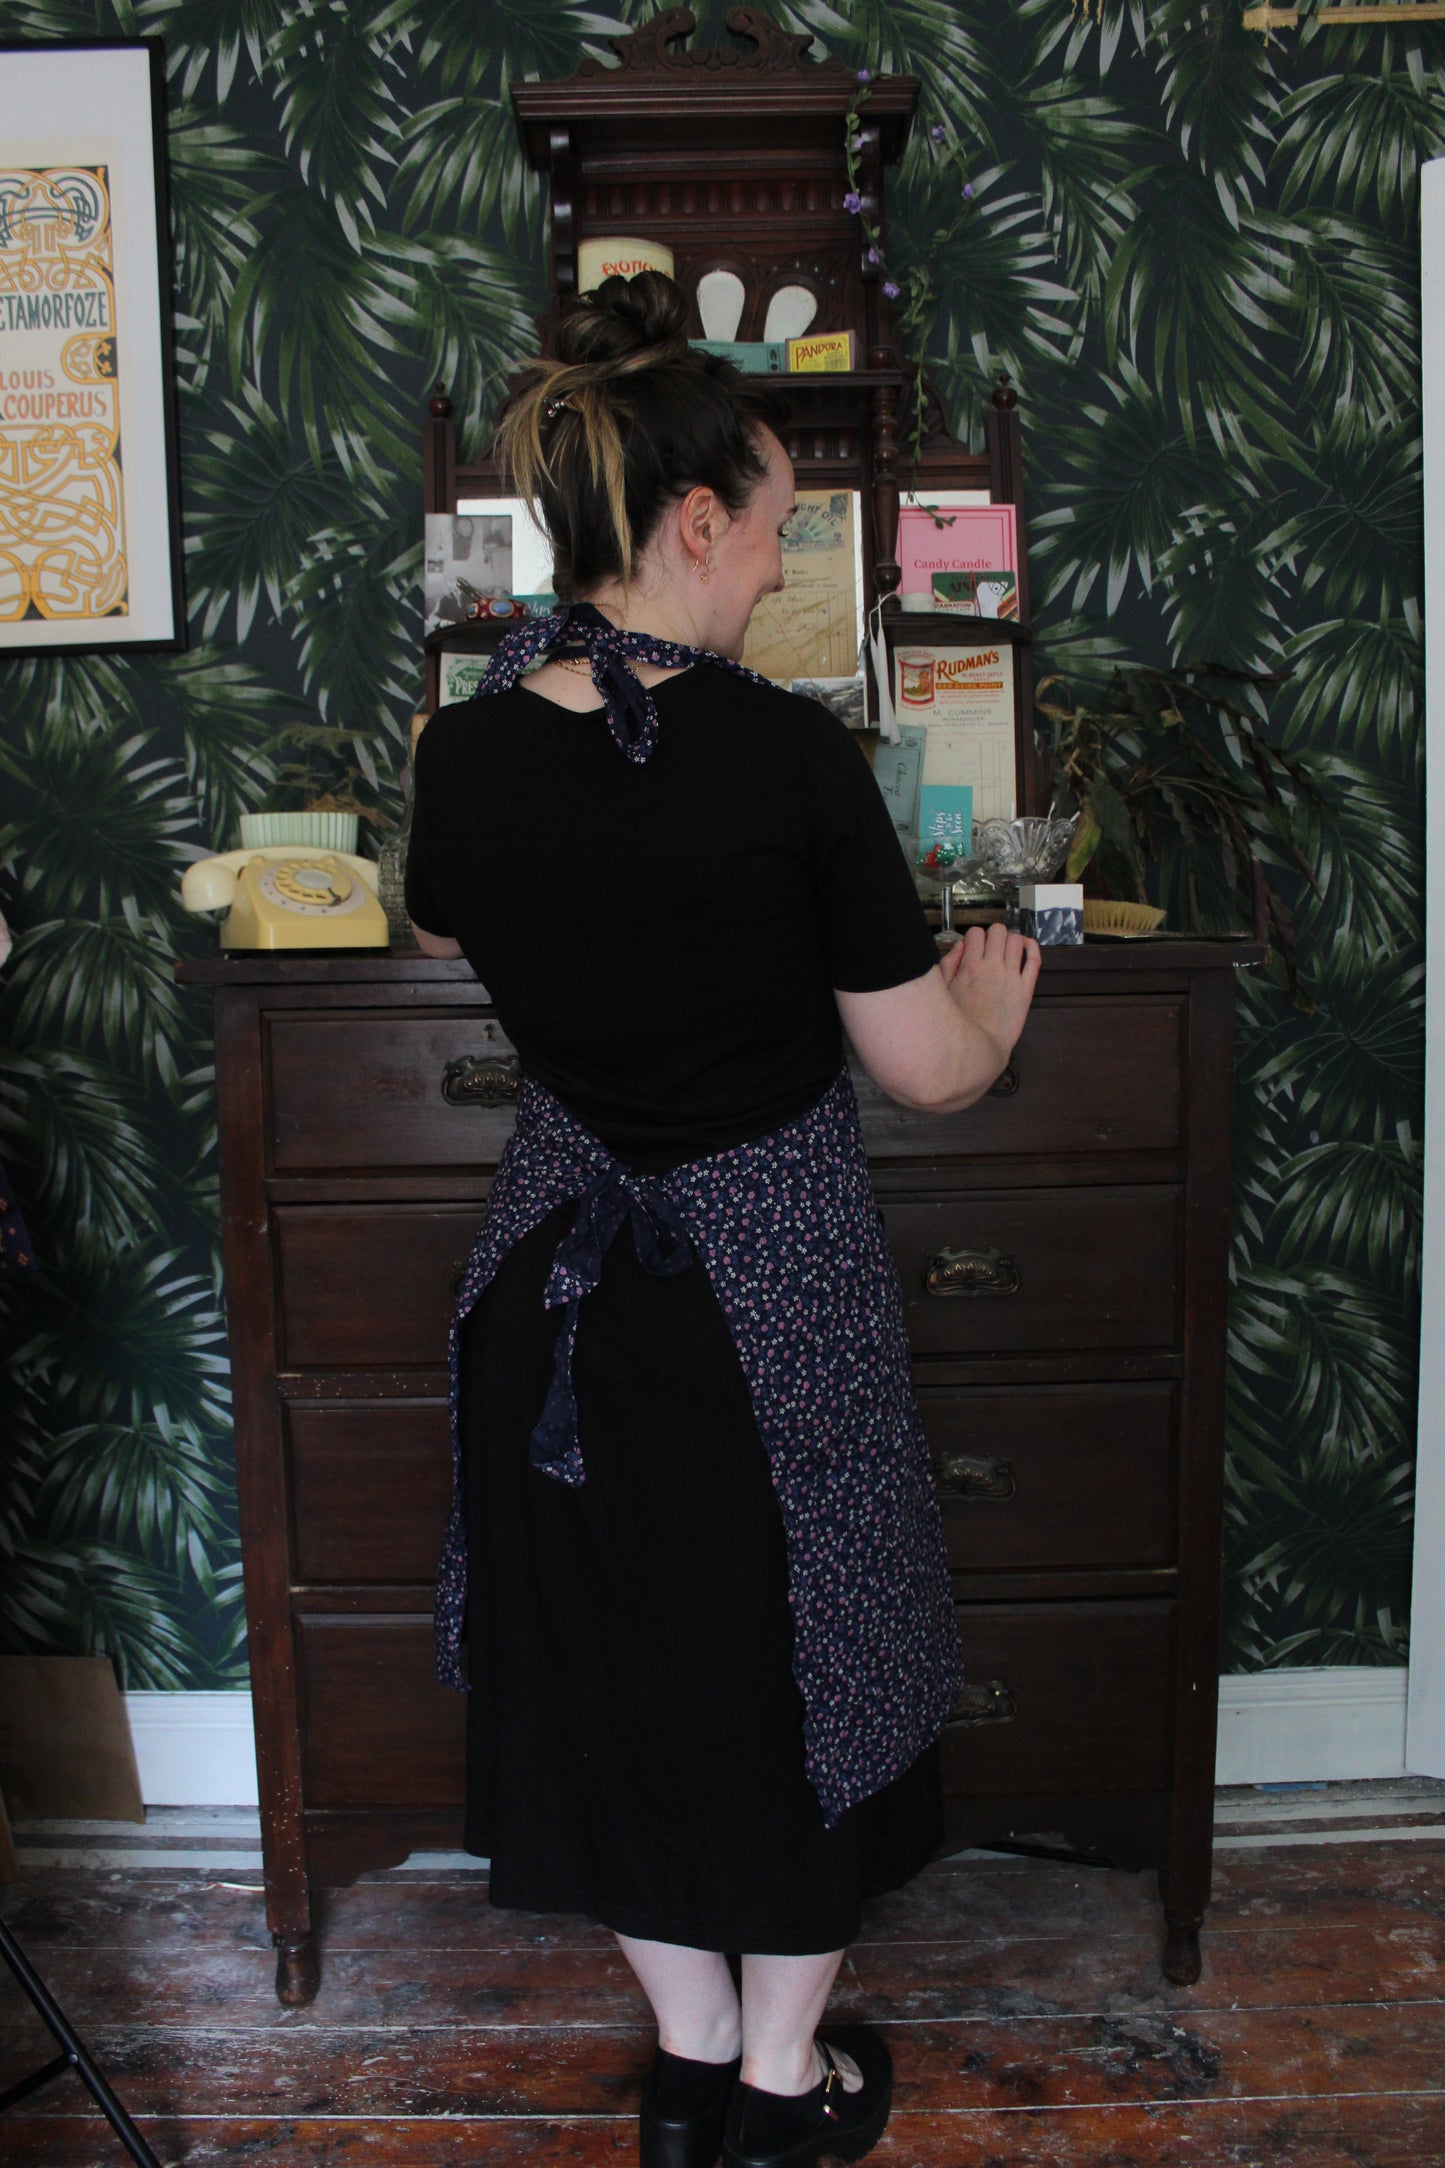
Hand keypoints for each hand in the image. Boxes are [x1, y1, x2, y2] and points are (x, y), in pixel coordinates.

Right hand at [940, 921, 1040, 1070]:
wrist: (981, 1050)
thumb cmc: (959, 1025)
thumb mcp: (943, 993)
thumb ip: (949, 965)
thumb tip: (960, 945)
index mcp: (969, 967)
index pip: (975, 933)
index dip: (974, 938)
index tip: (974, 949)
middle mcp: (992, 967)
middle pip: (997, 930)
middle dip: (994, 936)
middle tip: (992, 949)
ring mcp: (1012, 977)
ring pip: (1017, 940)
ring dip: (1011, 941)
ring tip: (1007, 952)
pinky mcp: (1026, 989)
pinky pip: (1035, 959)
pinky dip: (1032, 948)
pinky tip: (1026, 948)